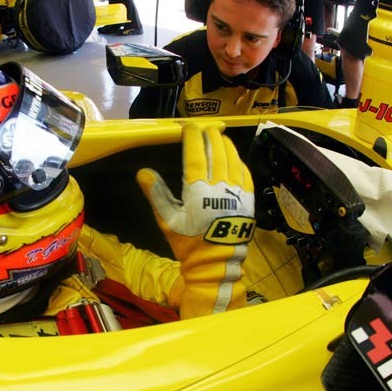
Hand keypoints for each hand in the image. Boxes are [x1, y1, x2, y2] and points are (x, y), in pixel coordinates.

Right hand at [136, 123, 254, 317]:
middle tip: (205, 128)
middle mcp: (219, 186)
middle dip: (210, 136)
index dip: (192, 136)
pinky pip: (245, 174)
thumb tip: (143, 172)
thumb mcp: (167, 220)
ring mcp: (237, 192)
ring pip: (233, 159)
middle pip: (217, 151)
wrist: (216, 263)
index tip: (188, 127)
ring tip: (220, 137)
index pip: (196, 153)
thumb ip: (156, 194)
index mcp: (198, 189)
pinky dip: (239, 161)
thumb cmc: (189, 243)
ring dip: (226, 145)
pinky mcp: (248, 200)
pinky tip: (235, 158)